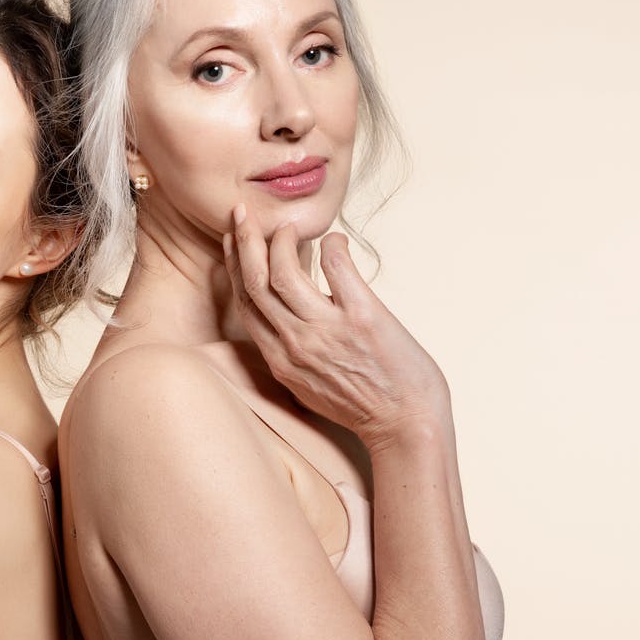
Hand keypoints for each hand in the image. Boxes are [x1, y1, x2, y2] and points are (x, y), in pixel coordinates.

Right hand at [222, 203, 449, 447]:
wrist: (407, 426)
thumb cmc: (364, 407)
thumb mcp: (309, 385)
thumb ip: (292, 353)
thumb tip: (289, 317)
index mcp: (280, 360)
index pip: (245, 303)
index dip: (233, 266)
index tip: (232, 240)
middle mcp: (295, 344)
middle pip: (255, 282)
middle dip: (244, 241)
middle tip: (242, 213)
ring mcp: (327, 331)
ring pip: (284, 272)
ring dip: (282, 240)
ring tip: (291, 227)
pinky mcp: (362, 318)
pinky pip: (336, 268)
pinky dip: (332, 246)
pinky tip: (335, 240)